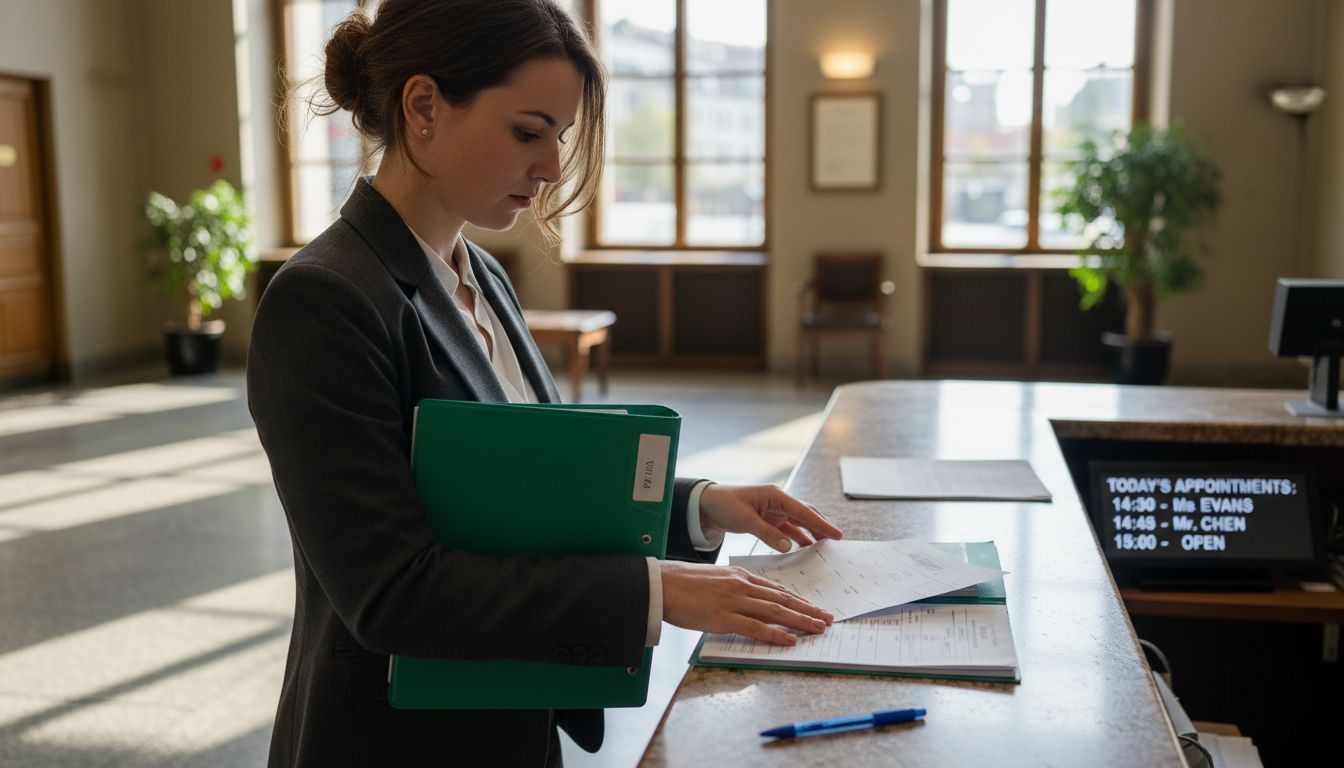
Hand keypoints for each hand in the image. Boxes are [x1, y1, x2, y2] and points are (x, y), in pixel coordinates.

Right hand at [659, 560, 833, 644]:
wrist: (661, 583)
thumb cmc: (683, 583)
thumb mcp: (715, 578)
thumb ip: (734, 587)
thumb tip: (749, 600)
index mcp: (740, 575)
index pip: (776, 589)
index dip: (798, 599)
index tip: (814, 607)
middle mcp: (741, 586)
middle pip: (782, 599)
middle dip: (808, 610)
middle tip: (828, 619)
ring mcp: (733, 601)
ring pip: (775, 611)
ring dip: (800, 621)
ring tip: (818, 628)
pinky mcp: (722, 617)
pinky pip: (755, 627)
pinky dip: (775, 634)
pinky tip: (789, 640)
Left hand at [699, 484, 842, 552]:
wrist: (708, 505)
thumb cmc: (725, 505)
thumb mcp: (745, 520)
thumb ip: (767, 533)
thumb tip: (789, 546)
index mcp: (775, 496)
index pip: (803, 511)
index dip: (821, 523)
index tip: (837, 535)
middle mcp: (778, 501)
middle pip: (806, 514)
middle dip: (821, 527)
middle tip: (837, 542)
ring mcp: (775, 511)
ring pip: (799, 522)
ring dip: (811, 534)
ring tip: (824, 548)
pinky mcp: (769, 520)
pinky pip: (788, 529)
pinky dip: (797, 538)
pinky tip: (804, 549)